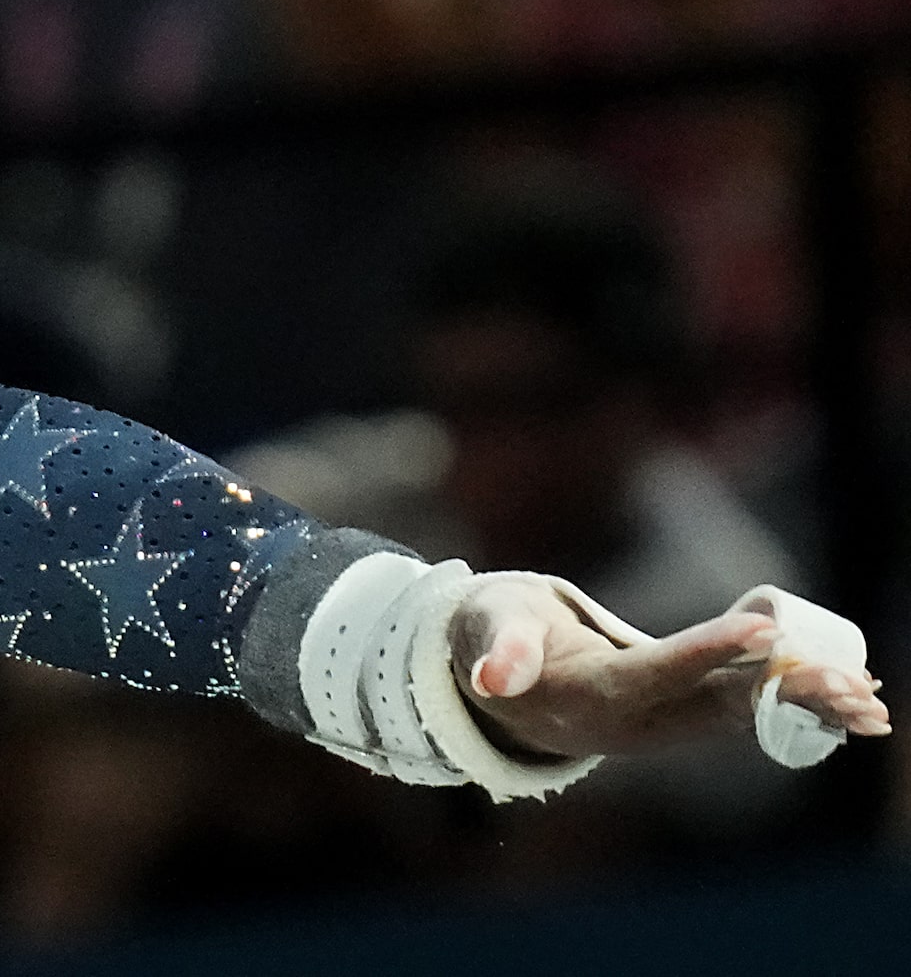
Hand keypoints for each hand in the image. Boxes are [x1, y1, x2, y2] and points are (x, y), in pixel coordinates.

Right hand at [454, 577, 890, 759]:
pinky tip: (846, 700)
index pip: (659, 673)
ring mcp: (660, 726)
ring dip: (805, 708)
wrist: (500, 683)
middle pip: (716, 706)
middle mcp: (633, 724)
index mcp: (587, 698)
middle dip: (784, 694)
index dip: (711, 652)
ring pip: (741, 714)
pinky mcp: (680, 716)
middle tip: (849, 684)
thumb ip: (496, 648)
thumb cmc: (492, 636)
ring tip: (868, 702)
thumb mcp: (487, 629)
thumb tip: (491, 677)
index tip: (767, 631)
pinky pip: (745, 711)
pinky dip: (795, 705)